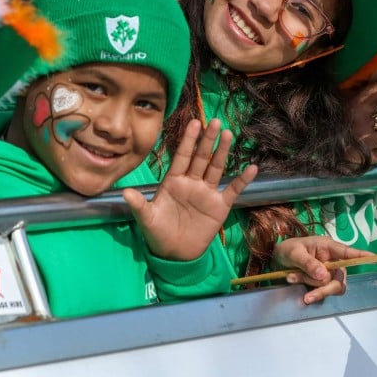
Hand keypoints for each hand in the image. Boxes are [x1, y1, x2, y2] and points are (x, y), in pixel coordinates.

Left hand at [124, 118, 257, 260]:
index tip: (194, 123)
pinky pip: (232, 190)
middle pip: (201, 157)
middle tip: (215, 121)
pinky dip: (242, 180)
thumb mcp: (147, 219)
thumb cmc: (158, 234)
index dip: (188, 140)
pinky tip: (251, 168)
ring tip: (229, 134)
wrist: (175, 255)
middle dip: (207, 140)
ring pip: (216, 168)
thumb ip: (138, 205)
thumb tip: (125, 192)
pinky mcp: (219, 207)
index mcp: (173, 182)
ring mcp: (206, 193)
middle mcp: (191, 183)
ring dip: (222, 152)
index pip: (182, 156)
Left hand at [272, 236, 372, 304]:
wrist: (278, 259)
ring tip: (291, 278)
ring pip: (331, 287)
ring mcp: (329, 273)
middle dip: (323, 288)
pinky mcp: (322, 283)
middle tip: (308, 297)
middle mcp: (332, 261)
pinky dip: (308, 290)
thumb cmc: (289, 250)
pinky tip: (292, 281)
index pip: (347, 252)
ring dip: (312, 287)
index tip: (373, 257)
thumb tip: (325, 276)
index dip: (360, 255)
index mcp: (328, 247)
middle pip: (339, 279)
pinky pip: (321, 291)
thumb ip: (309, 263)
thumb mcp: (295, 253)